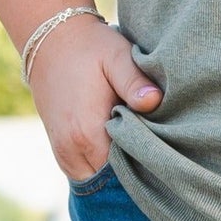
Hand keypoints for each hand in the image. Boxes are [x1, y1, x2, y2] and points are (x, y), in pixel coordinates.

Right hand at [28, 15, 162, 181]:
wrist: (51, 39)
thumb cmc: (90, 47)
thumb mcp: (116, 56)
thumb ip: (135, 82)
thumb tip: (155, 101)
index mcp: (86, 133)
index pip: (124, 171)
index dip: (148, 165)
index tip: (169, 156)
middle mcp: (71, 150)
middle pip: (111, 182)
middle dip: (136, 173)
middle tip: (162, 157)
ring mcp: (63, 152)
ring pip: (97, 180)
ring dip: (119, 171)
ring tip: (144, 152)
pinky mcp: (61, 148)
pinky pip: (86, 171)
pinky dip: (104, 167)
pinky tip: (125, 149)